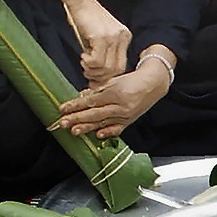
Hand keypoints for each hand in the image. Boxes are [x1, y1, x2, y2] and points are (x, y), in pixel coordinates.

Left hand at [54, 57, 170, 138]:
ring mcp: (125, 115)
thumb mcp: (113, 81)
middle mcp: (120, 105)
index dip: (75, 105)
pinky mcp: (129, 122)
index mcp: (115, 92)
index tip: (63, 108)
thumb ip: (98, 91)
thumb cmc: (132, 80)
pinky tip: (98, 136)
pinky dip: (107, 132)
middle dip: (77, 118)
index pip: (91, 100)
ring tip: (74, 131)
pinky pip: (117, 129)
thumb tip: (81, 97)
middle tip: (62, 122)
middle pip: (94, 113)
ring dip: (87, 128)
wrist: (153, 84)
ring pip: (103, 123)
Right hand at [63, 0, 132, 84]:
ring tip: (84, 61)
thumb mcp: (99, 38)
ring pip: (107, 68)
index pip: (121, 66)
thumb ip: (102, 55)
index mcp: (125, 37)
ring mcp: (114, 37)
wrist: (79, 0)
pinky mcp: (102, 37)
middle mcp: (123, 37)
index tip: (94, 76)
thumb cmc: (85, 19)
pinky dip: (88, 63)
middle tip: (87, 71)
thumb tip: (98, 78)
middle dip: (100, 76)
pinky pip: (98, 61)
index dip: (107, 75)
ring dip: (92, 70)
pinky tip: (83, 55)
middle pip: (117, 70)